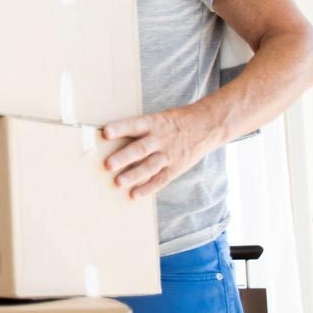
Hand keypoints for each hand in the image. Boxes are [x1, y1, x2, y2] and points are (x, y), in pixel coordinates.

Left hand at [102, 106, 223, 199]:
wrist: (207, 125)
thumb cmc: (174, 121)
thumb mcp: (158, 118)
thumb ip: (139, 128)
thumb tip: (111, 138)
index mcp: (154, 123)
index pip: (135, 125)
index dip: (120, 128)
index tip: (106, 132)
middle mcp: (161, 139)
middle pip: (141, 149)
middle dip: (124, 157)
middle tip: (108, 165)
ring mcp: (169, 154)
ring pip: (150, 166)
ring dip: (133, 175)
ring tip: (118, 183)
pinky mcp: (176, 167)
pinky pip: (161, 179)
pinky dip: (148, 188)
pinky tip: (134, 195)